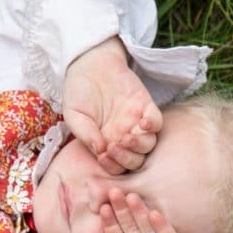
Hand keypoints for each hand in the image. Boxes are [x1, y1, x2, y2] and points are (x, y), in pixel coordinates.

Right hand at [63, 38, 161, 173]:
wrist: (90, 65)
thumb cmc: (79, 93)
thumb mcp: (74, 115)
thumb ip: (85, 134)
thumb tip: (99, 151)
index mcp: (108, 145)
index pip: (117, 167)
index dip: (112, 166)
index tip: (102, 157)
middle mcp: (125, 138)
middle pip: (136, 161)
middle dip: (126, 159)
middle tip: (113, 147)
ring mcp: (138, 124)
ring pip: (148, 145)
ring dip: (138, 145)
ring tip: (125, 137)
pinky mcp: (147, 108)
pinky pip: (158, 123)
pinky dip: (153, 125)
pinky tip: (143, 123)